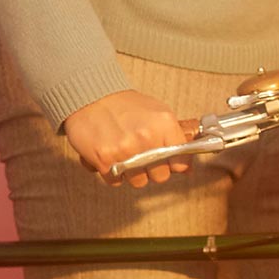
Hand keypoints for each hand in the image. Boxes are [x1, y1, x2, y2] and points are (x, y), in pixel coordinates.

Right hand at [62, 89, 193, 185]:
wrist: (91, 96)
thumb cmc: (125, 105)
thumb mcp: (157, 113)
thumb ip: (175, 138)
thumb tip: (187, 168)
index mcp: (163, 125)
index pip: (181, 163)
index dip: (174, 164)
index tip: (169, 162)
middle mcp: (146, 138)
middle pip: (160, 176)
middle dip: (153, 170)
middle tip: (142, 155)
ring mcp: (125, 150)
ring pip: (139, 181)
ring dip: (132, 172)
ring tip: (125, 154)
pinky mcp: (104, 160)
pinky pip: (116, 181)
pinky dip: (113, 173)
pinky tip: (112, 156)